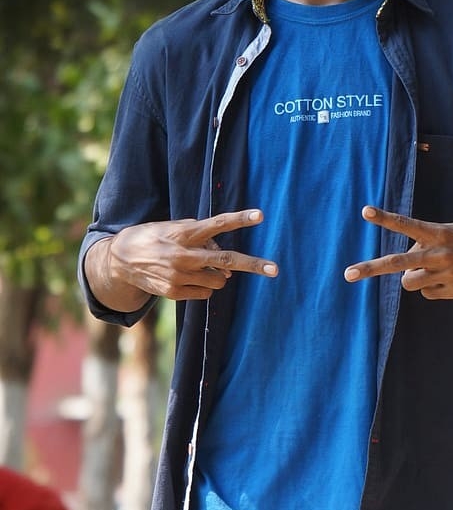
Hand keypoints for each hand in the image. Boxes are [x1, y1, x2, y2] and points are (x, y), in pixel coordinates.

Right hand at [102, 210, 277, 303]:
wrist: (120, 261)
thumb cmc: (152, 238)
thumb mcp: (172, 228)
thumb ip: (199, 237)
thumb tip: (223, 259)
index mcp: (183, 233)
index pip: (216, 224)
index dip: (239, 220)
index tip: (260, 216)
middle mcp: (183, 255)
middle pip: (226, 261)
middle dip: (253, 265)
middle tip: (275, 269)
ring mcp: (180, 277)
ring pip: (219, 280)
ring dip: (218, 275)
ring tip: (198, 267)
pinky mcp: (176, 293)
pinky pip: (206, 292)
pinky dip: (204, 285)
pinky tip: (187, 277)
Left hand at [344, 207, 452, 298]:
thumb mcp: (450, 233)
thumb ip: (425, 245)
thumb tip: (406, 269)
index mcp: (439, 234)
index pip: (407, 225)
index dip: (386, 218)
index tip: (366, 211)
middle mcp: (438, 255)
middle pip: (397, 264)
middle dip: (370, 269)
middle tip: (348, 274)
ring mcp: (444, 275)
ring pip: (409, 282)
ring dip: (413, 277)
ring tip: (433, 269)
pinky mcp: (450, 292)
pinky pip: (427, 293)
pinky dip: (433, 287)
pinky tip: (451, 279)